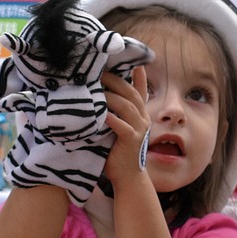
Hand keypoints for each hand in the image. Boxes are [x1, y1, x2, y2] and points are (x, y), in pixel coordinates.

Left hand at [102, 67, 151, 187]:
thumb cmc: (117, 151)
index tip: (133, 61)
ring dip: (110, 96)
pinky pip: (122, 125)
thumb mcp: (116, 127)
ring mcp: (139, 129)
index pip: (139, 90)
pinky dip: (111, 118)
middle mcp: (142, 118)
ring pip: (126, 106)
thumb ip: (111, 112)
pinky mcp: (132, 140)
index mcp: (139, 114)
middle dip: (114, 80)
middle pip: (130, 93)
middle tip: (97, 71)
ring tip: (95, 89)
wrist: (127, 176)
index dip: (138, 76)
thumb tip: (94, 97)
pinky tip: (100, 113)